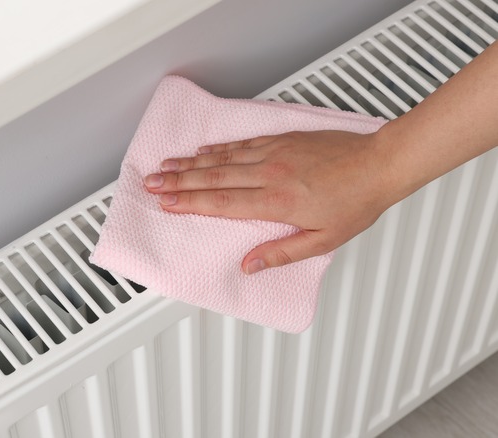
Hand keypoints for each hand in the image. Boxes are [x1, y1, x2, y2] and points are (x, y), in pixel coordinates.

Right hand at [143, 130, 399, 273]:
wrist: (380, 163)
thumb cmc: (355, 203)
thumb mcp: (323, 240)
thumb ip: (281, 253)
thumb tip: (248, 265)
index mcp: (277, 202)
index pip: (221, 202)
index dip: (190, 203)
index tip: (166, 203)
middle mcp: (270, 174)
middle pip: (212, 177)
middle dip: (177, 181)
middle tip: (151, 182)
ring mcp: (274, 154)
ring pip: (222, 158)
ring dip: (190, 163)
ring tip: (165, 165)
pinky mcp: (281, 141)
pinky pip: (241, 144)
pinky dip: (218, 149)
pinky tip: (201, 151)